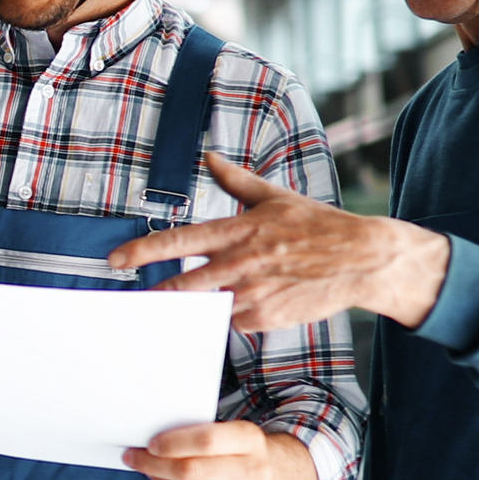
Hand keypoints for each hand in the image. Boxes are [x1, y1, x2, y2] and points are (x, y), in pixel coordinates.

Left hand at [107, 152, 448, 331]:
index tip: (116, 259)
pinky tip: (224, 313)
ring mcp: (254, 292)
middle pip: (184, 284)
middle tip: (131, 299)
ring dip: (187, 310)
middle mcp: (242, 262)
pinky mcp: (266, 317)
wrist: (362, 259)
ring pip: (205, 307)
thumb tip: (210, 157)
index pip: (180, 240)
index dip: (143, 251)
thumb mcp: (276, 197)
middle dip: (154, 293)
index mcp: (239, 230)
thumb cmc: (318, 226)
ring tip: (167, 312)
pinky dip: (224, 318)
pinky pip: (232, 322)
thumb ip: (237, 181)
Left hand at [125, 420, 313, 479]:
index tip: (150, 444)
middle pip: (191, 471)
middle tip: (134, 458)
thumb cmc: (229, 452)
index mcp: (251, 439)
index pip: (206, 440)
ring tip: (153, 472)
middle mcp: (256, 472)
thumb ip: (193, 434)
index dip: (173, 443)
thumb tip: (148, 443)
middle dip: (155, 464)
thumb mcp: (223, 432)